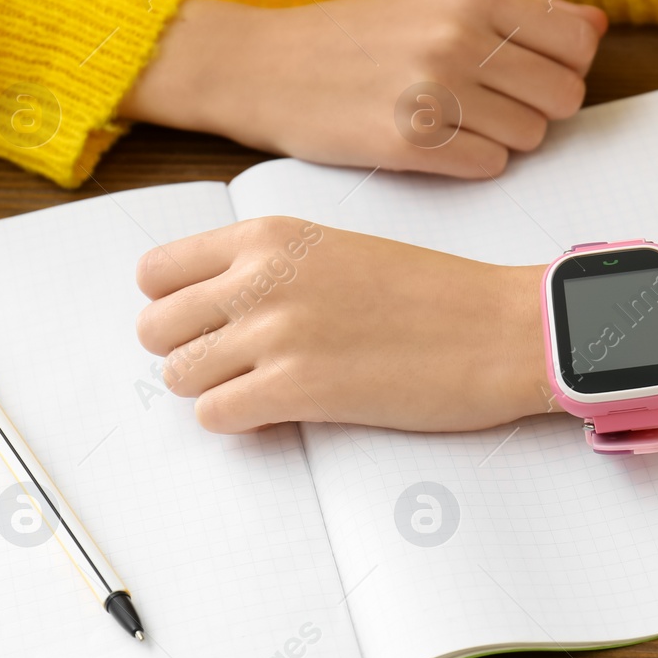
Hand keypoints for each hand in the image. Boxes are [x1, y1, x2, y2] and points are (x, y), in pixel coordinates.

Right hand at [119, 0, 607, 178]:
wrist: (262, 67)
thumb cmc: (351, 38)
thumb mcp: (435, 3)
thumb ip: (520, 13)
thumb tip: (594, 24)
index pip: (577, 45)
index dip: (563, 68)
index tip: (530, 75)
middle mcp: (459, 39)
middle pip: (563, 97)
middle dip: (537, 109)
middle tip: (491, 106)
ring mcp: (436, 93)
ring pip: (530, 138)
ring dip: (502, 139)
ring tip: (454, 122)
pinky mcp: (412, 144)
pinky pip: (489, 167)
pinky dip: (470, 163)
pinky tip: (434, 144)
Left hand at [134, 217, 657, 434]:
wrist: (501, 329)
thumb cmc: (436, 295)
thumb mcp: (341, 251)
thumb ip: (273, 268)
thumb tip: (214, 307)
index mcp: (271, 235)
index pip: (156, 271)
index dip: (173, 305)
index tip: (207, 323)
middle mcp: (261, 277)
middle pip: (155, 328)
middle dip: (188, 353)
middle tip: (236, 365)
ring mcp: (276, 333)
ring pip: (178, 376)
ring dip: (214, 390)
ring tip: (265, 389)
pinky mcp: (298, 389)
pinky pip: (215, 416)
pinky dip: (240, 422)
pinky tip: (283, 411)